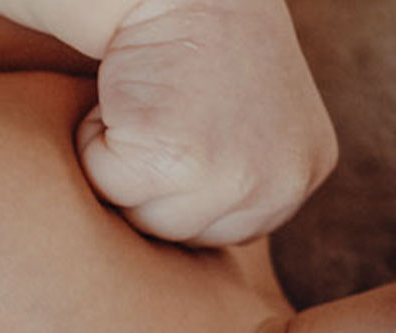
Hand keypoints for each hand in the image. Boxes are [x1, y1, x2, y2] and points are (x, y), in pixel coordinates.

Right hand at [79, 0, 337, 244]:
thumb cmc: (201, 35)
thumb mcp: (255, 116)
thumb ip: (244, 176)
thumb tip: (196, 235)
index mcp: (303, 172)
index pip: (219, 229)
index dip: (179, 181)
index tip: (183, 122)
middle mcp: (282, 183)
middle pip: (181, 233)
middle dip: (151, 179)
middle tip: (162, 106)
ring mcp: (235, 175)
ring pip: (141, 216)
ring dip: (121, 164)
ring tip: (145, 103)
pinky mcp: (178, 159)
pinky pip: (106, 185)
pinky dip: (93, 142)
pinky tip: (125, 96)